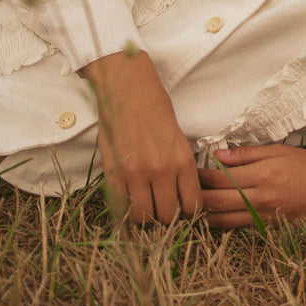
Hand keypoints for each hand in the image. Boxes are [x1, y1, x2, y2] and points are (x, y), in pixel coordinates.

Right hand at [82, 50, 201, 223]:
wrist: (127, 89)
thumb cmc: (155, 108)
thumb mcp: (178, 138)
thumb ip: (180, 168)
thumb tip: (182, 195)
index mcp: (182, 160)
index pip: (192, 206)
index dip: (189, 212)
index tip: (184, 208)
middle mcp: (161, 170)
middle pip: (168, 216)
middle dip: (167, 216)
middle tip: (163, 206)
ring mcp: (135, 174)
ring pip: (143, 217)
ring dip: (146, 214)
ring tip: (146, 203)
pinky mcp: (113, 173)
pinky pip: (121, 206)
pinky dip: (126, 206)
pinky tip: (130, 197)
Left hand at [198, 145, 305, 227]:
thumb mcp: (280, 151)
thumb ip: (248, 154)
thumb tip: (219, 154)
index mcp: (263, 174)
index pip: (221, 177)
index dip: (201, 175)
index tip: (189, 169)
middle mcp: (260, 197)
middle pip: (216, 201)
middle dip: (196, 196)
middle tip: (184, 189)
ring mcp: (263, 216)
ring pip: (222, 220)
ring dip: (204, 214)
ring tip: (192, 205)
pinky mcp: (267, 228)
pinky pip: (237, 227)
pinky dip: (221, 223)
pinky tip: (212, 216)